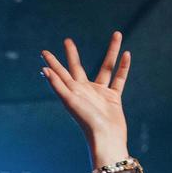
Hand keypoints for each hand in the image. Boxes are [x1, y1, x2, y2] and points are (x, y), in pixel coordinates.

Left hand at [40, 31, 131, 166]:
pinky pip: (119, 79)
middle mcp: (84, 91)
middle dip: (72, 54)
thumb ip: (58, 85)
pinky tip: (127, 54)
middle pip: (77, 68)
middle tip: (67, 40)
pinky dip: (123, 67)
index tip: (44, 51)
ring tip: (117, 33)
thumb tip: (44, 70)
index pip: (60, 73)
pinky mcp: (113, 98)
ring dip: (111, 51)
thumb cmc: (87, 122)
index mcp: (72, 92)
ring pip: (106, 67)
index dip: (52, 62)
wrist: (106, 139)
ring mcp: (99, 94)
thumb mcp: (70, 101)